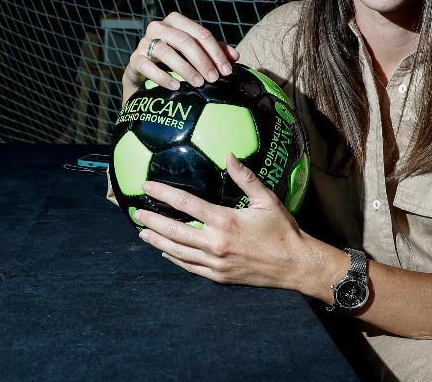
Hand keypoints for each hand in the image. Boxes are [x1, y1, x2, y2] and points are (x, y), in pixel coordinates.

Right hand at [122, 12, 239, 103]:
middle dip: (202, 60)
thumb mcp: (195, 54)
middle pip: (184, 40)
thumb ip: (214, 52)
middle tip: (214, 78)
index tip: (226, 70)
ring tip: (199, 83)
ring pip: (166, 51)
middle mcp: (158, 27)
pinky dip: (163, 76)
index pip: (200, 33)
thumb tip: (235, 56)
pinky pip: (147, 66)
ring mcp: (144, 43)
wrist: (144, 73)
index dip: (216, 52)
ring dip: (185, 68)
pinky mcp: (135, 60)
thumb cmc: (174, 59)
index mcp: (176, 21)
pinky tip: (176, 86)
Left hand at [134, 154, 316, 292]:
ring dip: (158, 241)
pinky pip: (190, 267)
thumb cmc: (283, 230)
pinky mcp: (219, 276)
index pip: (186, 204)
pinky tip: (165, 252)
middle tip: (135, 213)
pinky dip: (175, 259)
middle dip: (152, 220)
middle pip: (174, 230)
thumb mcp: (266, 199)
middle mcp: (215, 243)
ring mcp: (215, 263)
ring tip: (143, 233)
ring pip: (178, 251)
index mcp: (225, 221)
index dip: (164, 194)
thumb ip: (245, 177)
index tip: (147, 187)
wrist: (296, 265)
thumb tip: (229, 155)